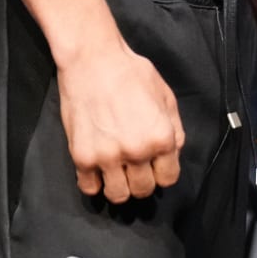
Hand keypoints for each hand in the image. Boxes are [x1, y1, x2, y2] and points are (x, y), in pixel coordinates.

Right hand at [55, 41, 185, 203]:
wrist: (93, 62)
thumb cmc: (132, 74)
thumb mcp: (166, 97)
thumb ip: (174, 129)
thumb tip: (174, 153)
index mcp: (161, 137)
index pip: (168, 178)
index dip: (163, 172)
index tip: (156, 166)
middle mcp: (136, 152)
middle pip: (143, 190)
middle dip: (143, 181)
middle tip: (136, 168)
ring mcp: (107, 157)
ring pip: (118, 195)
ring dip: (119, 186)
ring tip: (118, 172)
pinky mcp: (82, 157)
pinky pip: (89, 188)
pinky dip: (95, 182)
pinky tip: (98, 169)